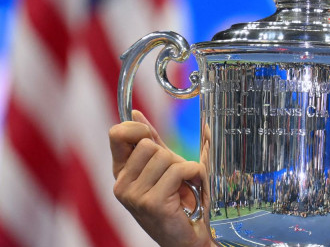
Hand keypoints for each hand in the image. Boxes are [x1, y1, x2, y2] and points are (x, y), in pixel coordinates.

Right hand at [109, 110, 213, 246]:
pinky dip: (193, 175)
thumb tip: (136, 113)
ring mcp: (134, 195)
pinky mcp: (152, 203)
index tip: (152, 137)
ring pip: (164, 157)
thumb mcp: (162, 167)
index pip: (117, 134)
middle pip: (148, 145)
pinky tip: (192, 190)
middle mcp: (121, 184)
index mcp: (121, 173)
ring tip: (184, 186)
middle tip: (176, 176)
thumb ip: (151, 142)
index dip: (138, 128)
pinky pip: (178, 170)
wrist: (188, 236)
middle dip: (171, 156)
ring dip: (184, 168)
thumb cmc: (178, 202)